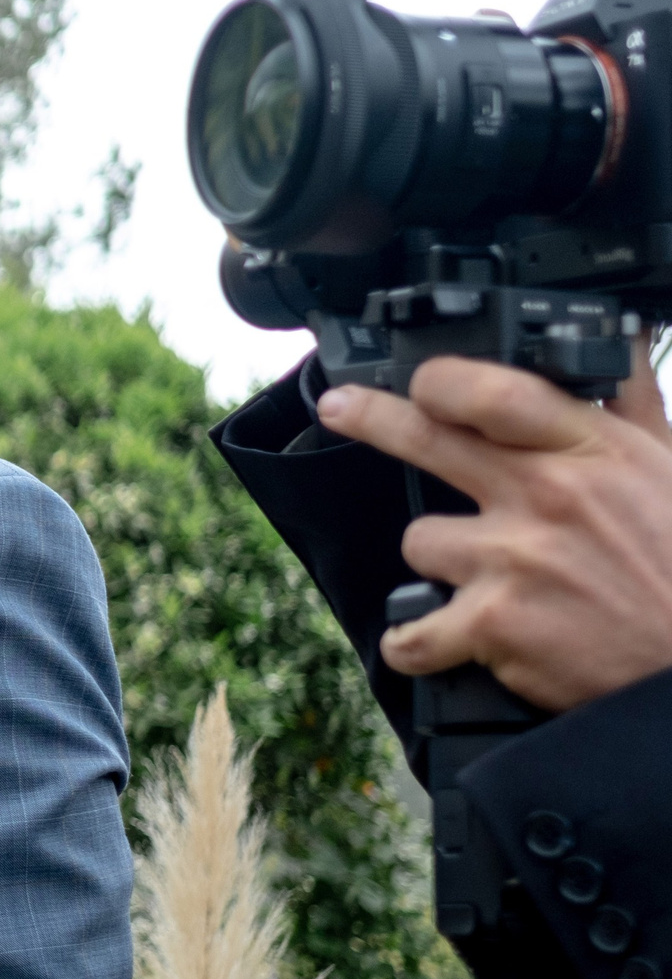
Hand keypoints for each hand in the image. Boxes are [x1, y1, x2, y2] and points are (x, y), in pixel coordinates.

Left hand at [316, 351, 671, 708]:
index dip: (444, 381)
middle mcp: (547, 497)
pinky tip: (428, 640)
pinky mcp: (494, 624)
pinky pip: (412, 631)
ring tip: (488, 579)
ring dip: (441, 562)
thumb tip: (616, 336)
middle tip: (340, 407)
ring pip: (419, 540)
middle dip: (370, 417)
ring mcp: (514, 559)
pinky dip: (414, 642)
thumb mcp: (671, 467)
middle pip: (427, 438)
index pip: (496, 390)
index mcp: (593, 452)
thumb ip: (631, 402)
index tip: (421, 381)